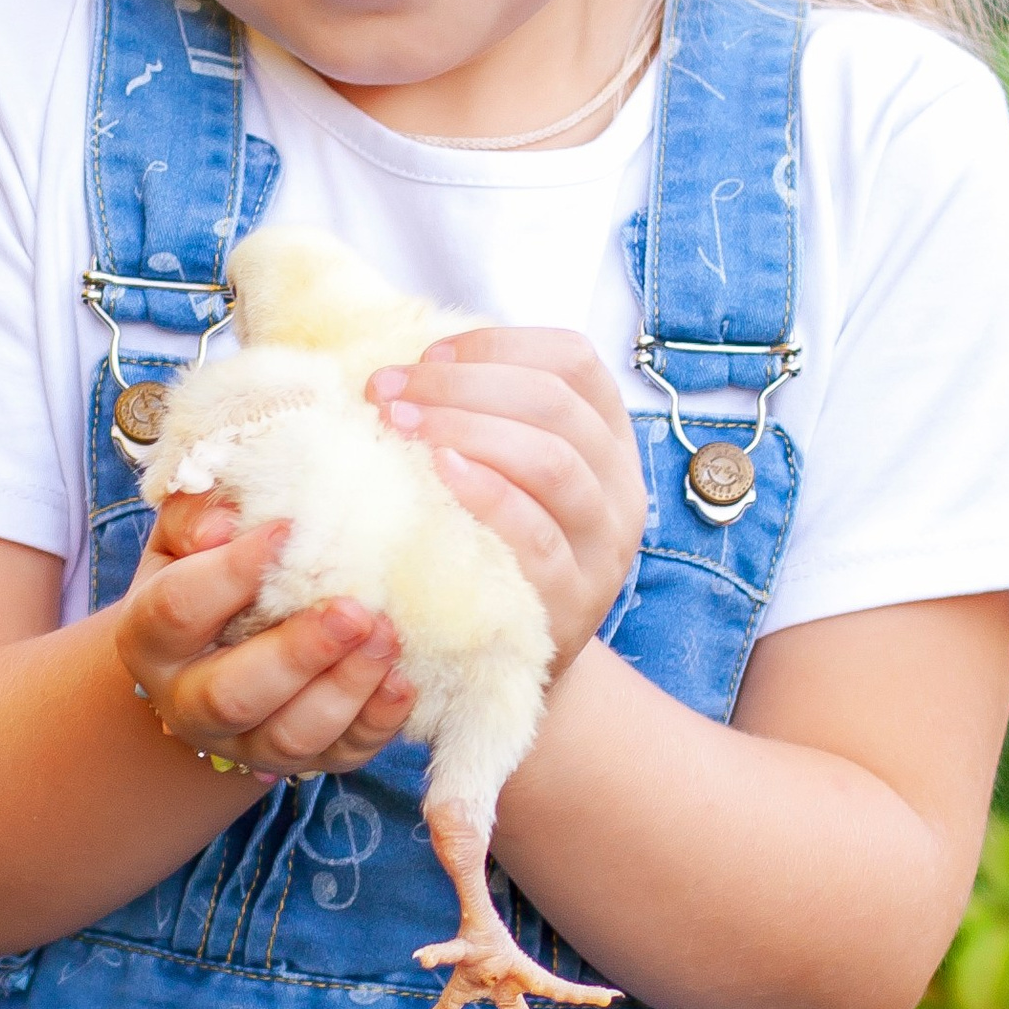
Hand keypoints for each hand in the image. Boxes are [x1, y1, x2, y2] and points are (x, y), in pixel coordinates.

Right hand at [115, 489, 416, 780]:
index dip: (230, 572)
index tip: (287, 529)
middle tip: (353, 610)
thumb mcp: (188, 534)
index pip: (178, 610)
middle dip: (297, 654)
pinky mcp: (302, 760)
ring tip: (388, 636)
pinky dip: (377, 720)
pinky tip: (404, 680)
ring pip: (290, 736)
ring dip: (345, 688)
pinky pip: (341, 755)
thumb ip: (199, 512)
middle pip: (231, 694)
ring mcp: (245, 742)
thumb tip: (224, 521)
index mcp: (151, 637)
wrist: (216, 650)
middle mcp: (187, 702)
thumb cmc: (207, 569)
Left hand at [369, 327, 645, 672]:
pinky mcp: (575, 602)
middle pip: (556, 404)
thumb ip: (481, 419)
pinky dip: (487, 494)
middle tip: (388, 389)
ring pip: (553, 461)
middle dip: (464, 384)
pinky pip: (537, 537)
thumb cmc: (495, 551)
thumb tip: (406, 360)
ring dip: (467, 428)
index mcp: (609, 440)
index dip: (498, 345)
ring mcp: (604, 547)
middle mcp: (620, 488)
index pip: (574, 361)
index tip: (427, 355)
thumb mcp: (507, 477)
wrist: (518, 663)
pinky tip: (438, 472)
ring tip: (399, 424)